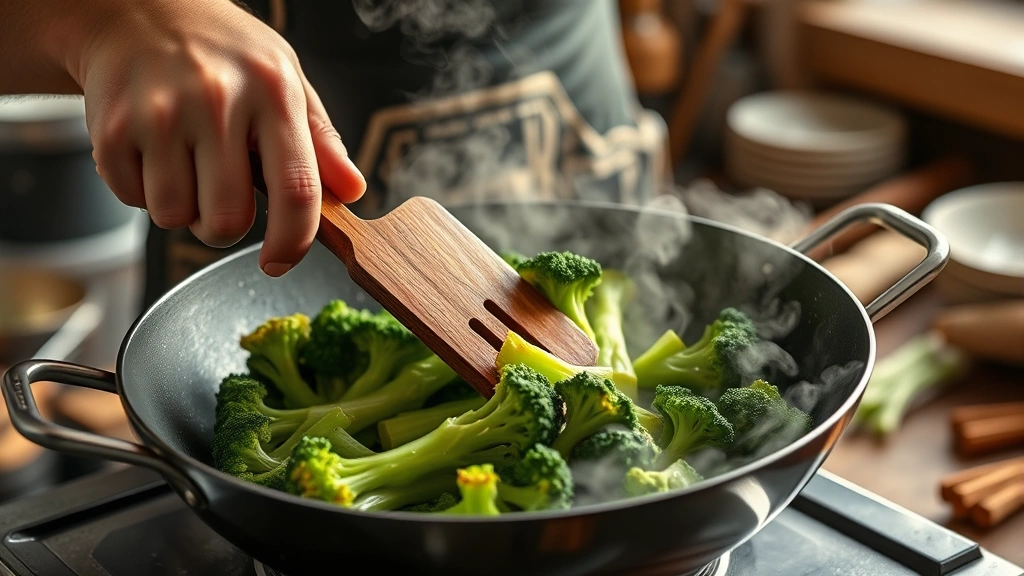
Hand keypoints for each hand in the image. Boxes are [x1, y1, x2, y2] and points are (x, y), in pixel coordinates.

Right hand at [77, 0, 364, 275]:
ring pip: (175, 217)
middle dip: (225, 228)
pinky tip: (151, 152)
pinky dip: (142, 190)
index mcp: (272, 94)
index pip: (297, 190)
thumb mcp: (286, 79)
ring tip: (184, 165)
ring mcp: (159, 115)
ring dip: (182, 209)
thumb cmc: (223, 53)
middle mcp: (217, 101)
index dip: (292, 241)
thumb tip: (352, 191)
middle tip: (221, 198)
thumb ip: (321, 141)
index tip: (279, 262)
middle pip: (227, 220)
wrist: (135, 11)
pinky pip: (132, 200)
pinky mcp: (110, 128)